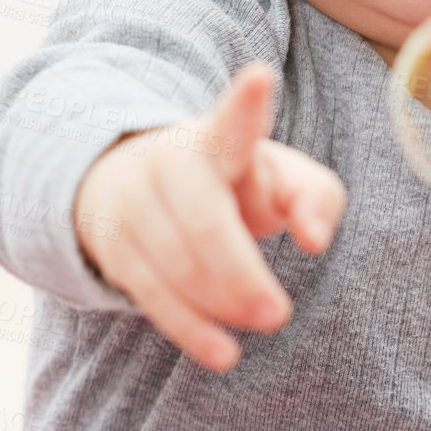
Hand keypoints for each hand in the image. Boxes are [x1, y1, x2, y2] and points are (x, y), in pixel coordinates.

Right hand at [73, 61, 346, 373]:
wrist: (135, 183)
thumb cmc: (231, 183)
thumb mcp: (280, 178)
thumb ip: (316, 198)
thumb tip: (314, 239)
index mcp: (217, 139)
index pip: (232, 121)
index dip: (246, 103)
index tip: (260, 78)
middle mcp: (167, 164)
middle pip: (204, 218)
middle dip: (239, 272)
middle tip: (278, 313)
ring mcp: (133, 205)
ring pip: (174, 261)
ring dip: (221, 300)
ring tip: (264, 319)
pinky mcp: (114, 248)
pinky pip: (150, 293)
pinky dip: (189, 327)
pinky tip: (223, 352)